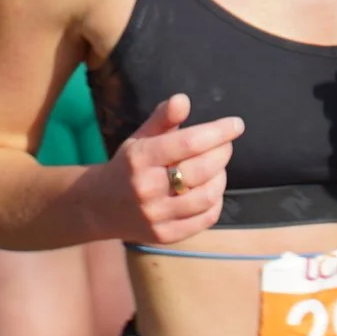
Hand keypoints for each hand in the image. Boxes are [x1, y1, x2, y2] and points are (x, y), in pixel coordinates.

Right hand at [97, 93, 243, 245]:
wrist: (100, 207)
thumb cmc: (128, 166)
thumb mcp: (139, 137)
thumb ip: (162, 118)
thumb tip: (183, 100)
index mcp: (140, 158)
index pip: (189, 143)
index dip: (218, 132)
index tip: (236, 125)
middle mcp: (147, 187)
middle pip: (201, 170)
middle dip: (222, 153)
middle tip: (225, 145)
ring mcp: (156, 215)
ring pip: (207, 196)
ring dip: (221, 178)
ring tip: (217, 168)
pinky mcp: (164, 236)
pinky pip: (204, 219)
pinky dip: (216, 202)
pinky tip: (211, 190)